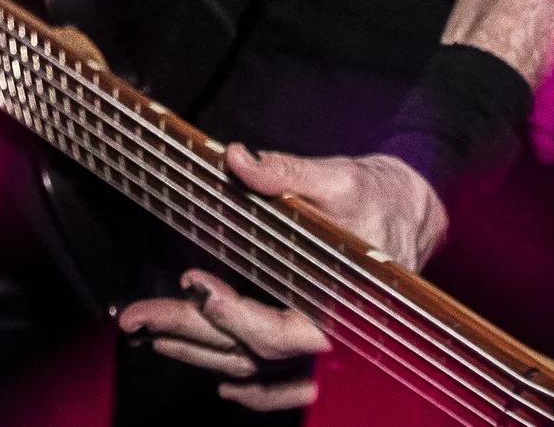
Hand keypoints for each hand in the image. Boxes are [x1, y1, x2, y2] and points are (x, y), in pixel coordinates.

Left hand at [114, 144, 447, 410]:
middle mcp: (332, 339)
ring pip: (259, 371)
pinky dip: (259, 392)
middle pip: (250, 352)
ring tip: (156, 336)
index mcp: (340, 305)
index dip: (231, 314)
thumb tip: (238, 160)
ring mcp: (329, 350)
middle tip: (137, 316)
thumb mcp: (338, 178)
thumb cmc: (381, 198)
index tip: (193, 285)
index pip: (276, 330)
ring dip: (204, 357)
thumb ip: (287, 174)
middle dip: (189, 333)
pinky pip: (291, 387)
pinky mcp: (324, 346)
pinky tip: (223, 381)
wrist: (416, 215)